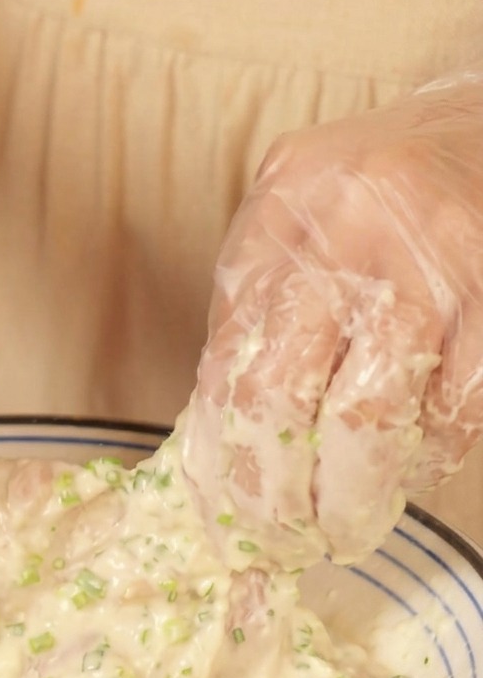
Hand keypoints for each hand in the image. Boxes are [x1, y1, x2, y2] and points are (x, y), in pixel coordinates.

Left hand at [183, 71, 482, 569]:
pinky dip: (432, 453)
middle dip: (281, 496)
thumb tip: (220, 450)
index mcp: (275, 221)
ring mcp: (426, 259)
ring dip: (356, 494)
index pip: (227, 368)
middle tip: (289, 543)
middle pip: (285, 399)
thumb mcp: (286, 235)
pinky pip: (457, 404)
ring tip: (347, 527)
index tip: (231, 524)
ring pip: (372, 415)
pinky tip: (417, 464)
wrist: (470, 134)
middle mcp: (341, 234)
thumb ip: (254, 322)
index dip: (224, 464)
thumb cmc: (362, 201)